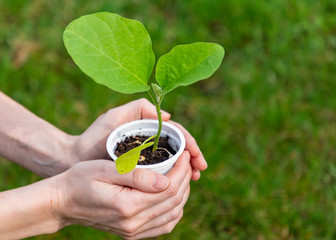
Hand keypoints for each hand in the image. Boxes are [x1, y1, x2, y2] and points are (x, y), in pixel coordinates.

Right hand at [54, 151, 191, 238]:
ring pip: (173, 214)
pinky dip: (174, 209)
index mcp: (128, 205)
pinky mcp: (133, 233)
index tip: (185, 153)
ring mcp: (134, 231)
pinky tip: (173, 195)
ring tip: (182, 174)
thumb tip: (166, 181)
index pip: (169, 188)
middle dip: (186, 178)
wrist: (63, 203)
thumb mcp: (105, 170)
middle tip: (187, 160)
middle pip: (175, 201)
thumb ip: (136, 176)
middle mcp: (134, 223)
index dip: (182, 169)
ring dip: (183, 193)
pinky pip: (163, 225)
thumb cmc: (81, 180)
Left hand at [69, 98, 206, 179]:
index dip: (189, 143)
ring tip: (194, 179)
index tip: (196, 157)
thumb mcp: (113, 118)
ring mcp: (146, 157)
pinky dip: (171, 178)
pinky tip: (177, 187)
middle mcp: (150, 141)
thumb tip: (168, 116)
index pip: (175, 133)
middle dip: (192, 158)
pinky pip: (161, 174)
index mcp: (147, 128)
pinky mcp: (140, 171)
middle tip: (200, 171)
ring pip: (172, 162)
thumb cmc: (93, 137)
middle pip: (178, 148)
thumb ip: (137, 108)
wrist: (75, 158)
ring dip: (185, 169)